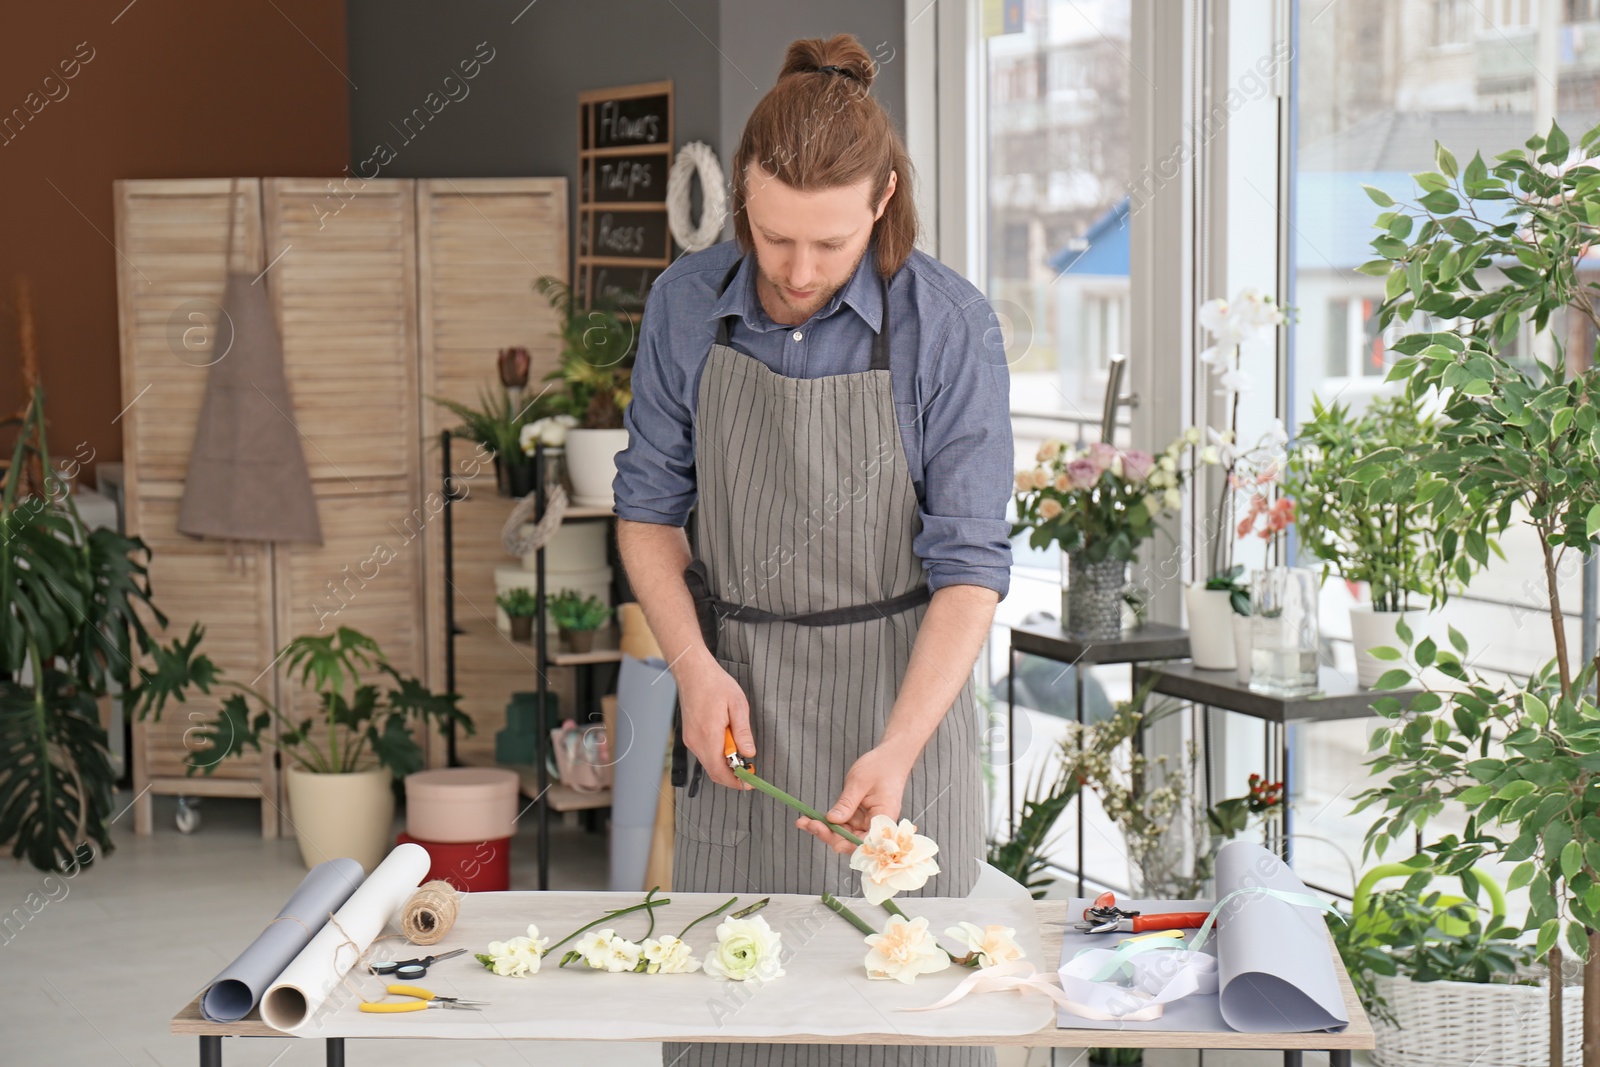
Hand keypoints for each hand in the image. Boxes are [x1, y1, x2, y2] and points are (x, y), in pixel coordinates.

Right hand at [675, 651, 753, 789]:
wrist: (693, 671)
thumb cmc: (715, 684)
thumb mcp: (737, 705)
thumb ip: (743, 733)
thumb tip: (749, 754)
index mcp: (708, 736)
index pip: (720, 772)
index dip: (736, 781)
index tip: (750, 782)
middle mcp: (696, 742)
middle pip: (714, 772)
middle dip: (732, 775)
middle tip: (749, 769)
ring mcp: (690, 740)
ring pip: (709, 763)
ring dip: (725, 764)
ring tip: (740, 750)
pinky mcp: (689, 736)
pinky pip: (704, 754)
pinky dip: (717, 755)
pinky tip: (728, 743)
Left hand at [797, 746, 912, 853]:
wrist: (890, 758)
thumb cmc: (880, 766)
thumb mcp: (859, 782)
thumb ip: (846, 803)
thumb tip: (832, 821)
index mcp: (884, 817)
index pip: (869, 841)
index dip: (852, 846)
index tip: (835, 845)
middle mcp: (877, 824)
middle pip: (853, 840)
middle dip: (831, 836)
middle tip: (809, 825)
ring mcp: (867, 822)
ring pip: (845, 834)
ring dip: (825, 830)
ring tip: (803, 822)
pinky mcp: (859, 818)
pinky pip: (843, 825)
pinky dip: (828, 823)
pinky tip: (810, 819)